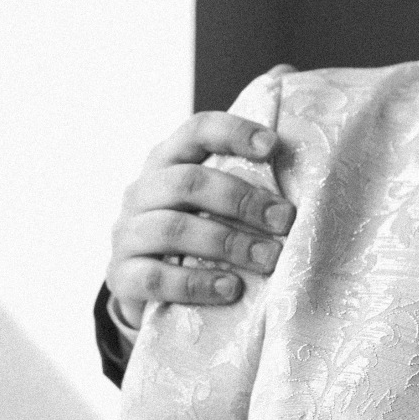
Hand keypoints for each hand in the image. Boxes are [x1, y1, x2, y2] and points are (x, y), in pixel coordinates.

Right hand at [106, 112, 295, 327]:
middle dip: (242, 200)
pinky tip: (231, 289)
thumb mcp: (210, 203)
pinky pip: (156, 277)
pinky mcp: (122, 276)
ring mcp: (127, 234)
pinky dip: (197, 284)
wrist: (145, 288)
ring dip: (228, 243)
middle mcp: (141, 191)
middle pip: (188, 182)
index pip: (196, 130)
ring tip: (268, 260)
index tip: (273, 147)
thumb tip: (297, 142)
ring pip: (174, 229)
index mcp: (167, 161)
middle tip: (285, 221)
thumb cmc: (194, 234)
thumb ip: (240, 181)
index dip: (233, 133)